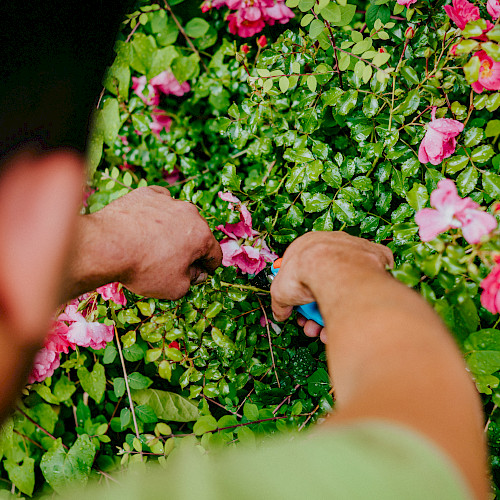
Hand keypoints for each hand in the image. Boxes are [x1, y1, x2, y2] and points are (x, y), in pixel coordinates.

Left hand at [69, 186, 221, 300]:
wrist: (107, 245)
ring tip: (153, 244)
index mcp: (202, 235)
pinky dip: (155, 213)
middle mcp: (189, 213)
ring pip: (177, 217)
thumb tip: (196, 273)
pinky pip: (158, 203)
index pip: (214, 253)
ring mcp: (168, 200)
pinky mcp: (146, 193)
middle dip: (189, 247)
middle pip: (196, 233)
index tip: (199, 273)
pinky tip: (144, 225)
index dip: (208, 267)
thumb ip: (193, 280)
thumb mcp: (176, 287)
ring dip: (172, 229)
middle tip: (173, 262)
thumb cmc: (144, 268)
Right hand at [270, 232, 392, 337]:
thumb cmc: (304, 273)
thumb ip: (280, 303)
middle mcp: (334, 244)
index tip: (300, 312)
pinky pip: (370, 281)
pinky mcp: (378, 258)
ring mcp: (356, 250)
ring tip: (327, 331)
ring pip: (346, 285)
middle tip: (313, 326)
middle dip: (316, 308)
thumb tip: (280, 314)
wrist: (335, 270)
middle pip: (325, 280)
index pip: (303, 271)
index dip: (300, 295)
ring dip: (335, 311)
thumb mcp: (280, 291)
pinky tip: (352, 314)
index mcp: (309, 245)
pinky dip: (361, 299)